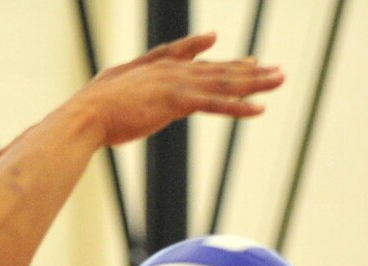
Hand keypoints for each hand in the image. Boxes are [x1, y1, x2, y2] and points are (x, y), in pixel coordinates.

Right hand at [63, 33, 282, 148]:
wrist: (87, 116)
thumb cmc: (94, 110)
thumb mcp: (115, 90)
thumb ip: (133, 86)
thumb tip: (140, 97)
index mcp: (155, 68)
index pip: (188, 59)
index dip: (209, 54)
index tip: (225, 47)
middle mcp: (171, 71)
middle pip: (217, 69)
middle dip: (248, 69)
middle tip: (274, 69)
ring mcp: (177, 84)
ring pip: (224, 83)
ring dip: (256, 82)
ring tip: (280, 80)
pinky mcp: (179, 102)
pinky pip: (217, 105)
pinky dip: (239, 107)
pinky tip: (260, 109)